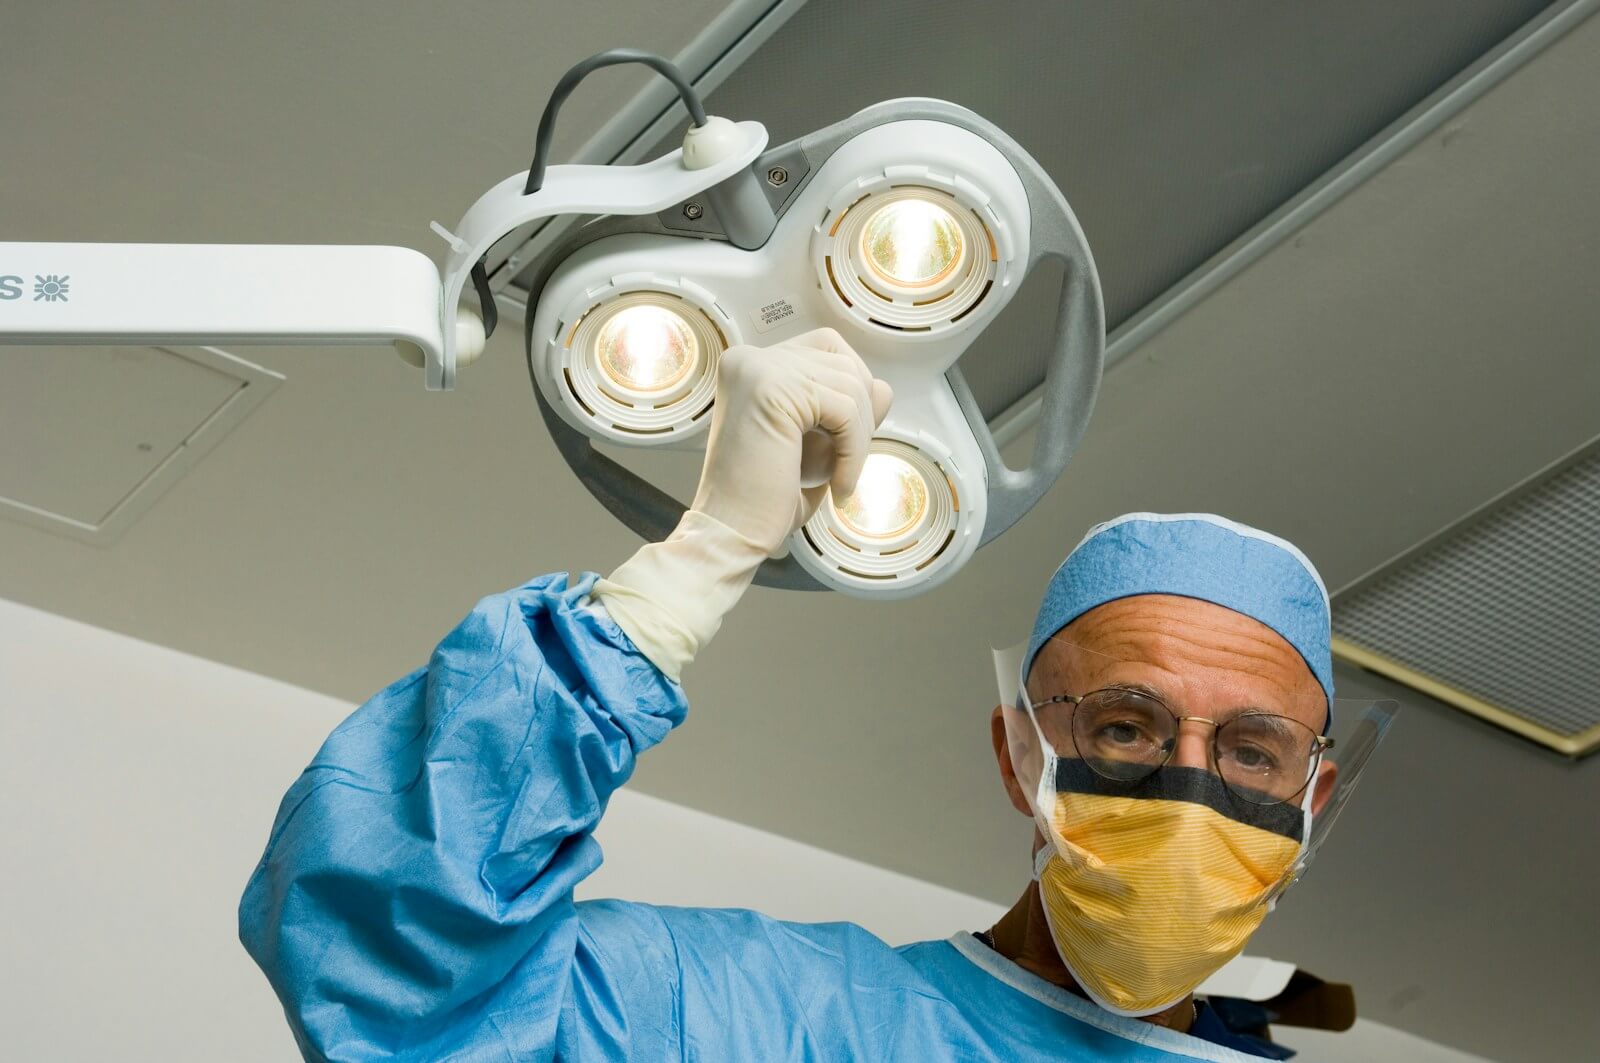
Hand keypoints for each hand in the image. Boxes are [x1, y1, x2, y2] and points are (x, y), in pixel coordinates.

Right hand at [691, 328, 893, 554]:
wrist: (730, 533)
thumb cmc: (762, 499)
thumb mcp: (815, 446)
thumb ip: (847, 411)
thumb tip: (883, 388)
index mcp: (752, 367)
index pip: (827, 350)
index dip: (850, 396)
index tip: (843, 445)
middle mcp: (750, 359)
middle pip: (843, 362)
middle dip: (860, 417)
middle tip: (844, 466)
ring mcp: (759, 369)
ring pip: (851, 385)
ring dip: (858, 439)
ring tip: (839, 480)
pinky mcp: (774, 389)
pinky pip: (846, 410)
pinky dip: (854, 452)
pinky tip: (839, 485)